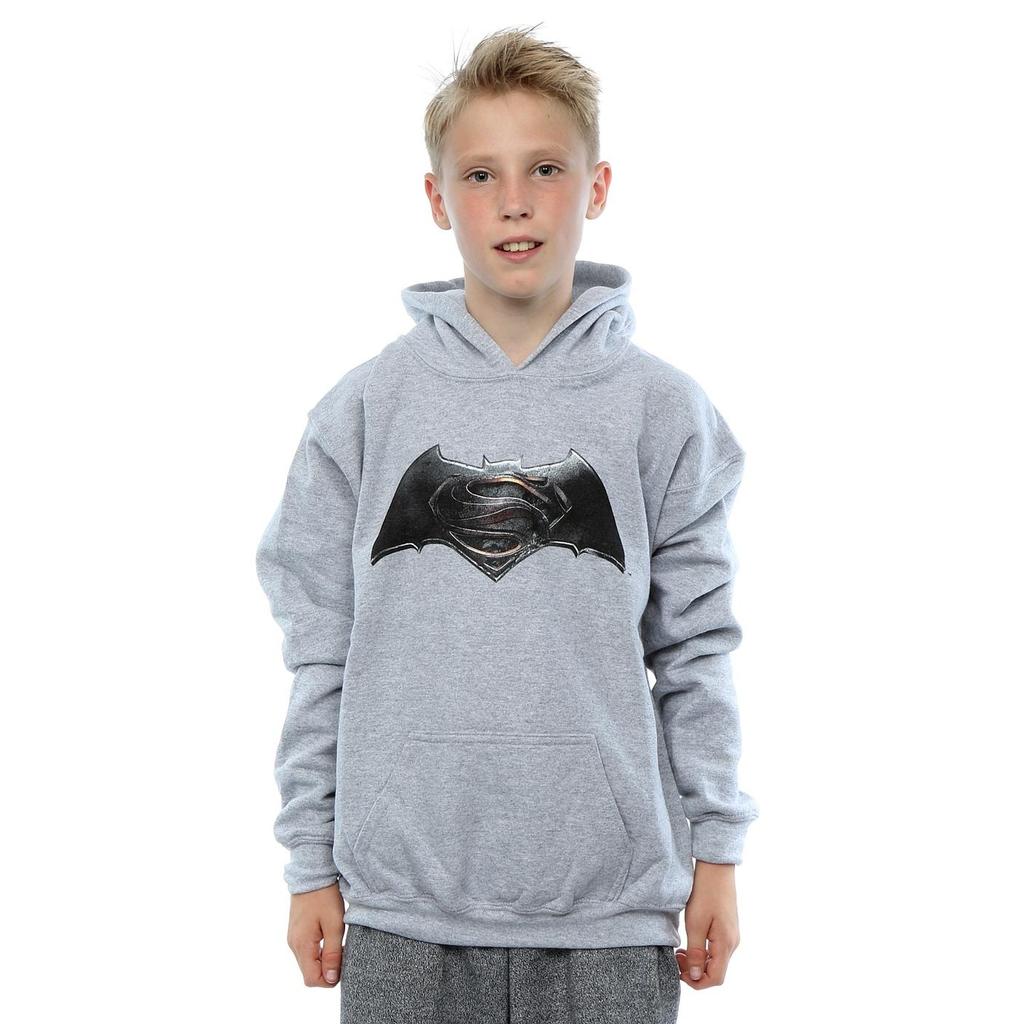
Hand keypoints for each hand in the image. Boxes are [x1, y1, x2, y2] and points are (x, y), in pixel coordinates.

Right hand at [287, 884, 345, 986]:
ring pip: (309, 963)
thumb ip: (332, 953)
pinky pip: (307, 952)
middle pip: (310, 974)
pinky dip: (319, 952)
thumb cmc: (325, 897)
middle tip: (344, 951)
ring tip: (338, 943)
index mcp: (302, 945)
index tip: (344, 963)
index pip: (312, 980)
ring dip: (324, 961)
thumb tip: (331, 979)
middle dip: (328, 970)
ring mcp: (293, 939)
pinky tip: (330, 938)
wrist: (311, 874)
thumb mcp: (334, 924)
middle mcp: (294, 945)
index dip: (330, 979)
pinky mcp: (296, 933)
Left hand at [676, 860, 740, 988]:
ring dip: (698, 962)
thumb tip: (696, 977)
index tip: (678, 972)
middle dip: (695, 972)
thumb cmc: (705, 892)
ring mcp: (731, 935)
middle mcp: (733, 943)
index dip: (696, 982)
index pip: (715, 979)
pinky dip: (703, 952)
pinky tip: (690, 942)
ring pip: (716, 961)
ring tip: (680, 951)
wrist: (716, 868)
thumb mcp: (695, 923)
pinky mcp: (727, 928)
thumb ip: (696, 952)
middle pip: (716, 972)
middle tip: (676, 958)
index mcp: (726, 944)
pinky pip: (716, 949)